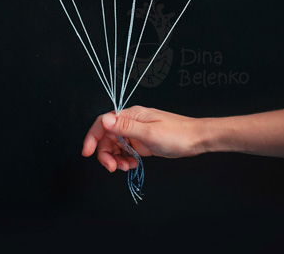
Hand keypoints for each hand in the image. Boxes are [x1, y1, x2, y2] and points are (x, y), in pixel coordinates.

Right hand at [82, 105, 204, 171]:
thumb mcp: (149, 133)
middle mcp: (131, 122)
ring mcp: (137, 132)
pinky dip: (125, 159)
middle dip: (105, 153)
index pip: (104, 122)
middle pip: (107, 136)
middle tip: (112, 168)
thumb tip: (104, 120)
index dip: (92, 137)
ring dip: (116, 158)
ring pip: (116, 145)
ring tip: (126, 168)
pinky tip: (132, 165)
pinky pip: (126, 150)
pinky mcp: (142, 142)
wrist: (197, 139)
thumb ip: (125, 128)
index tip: (86, 152)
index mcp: (131, 115)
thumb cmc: (177, 134)